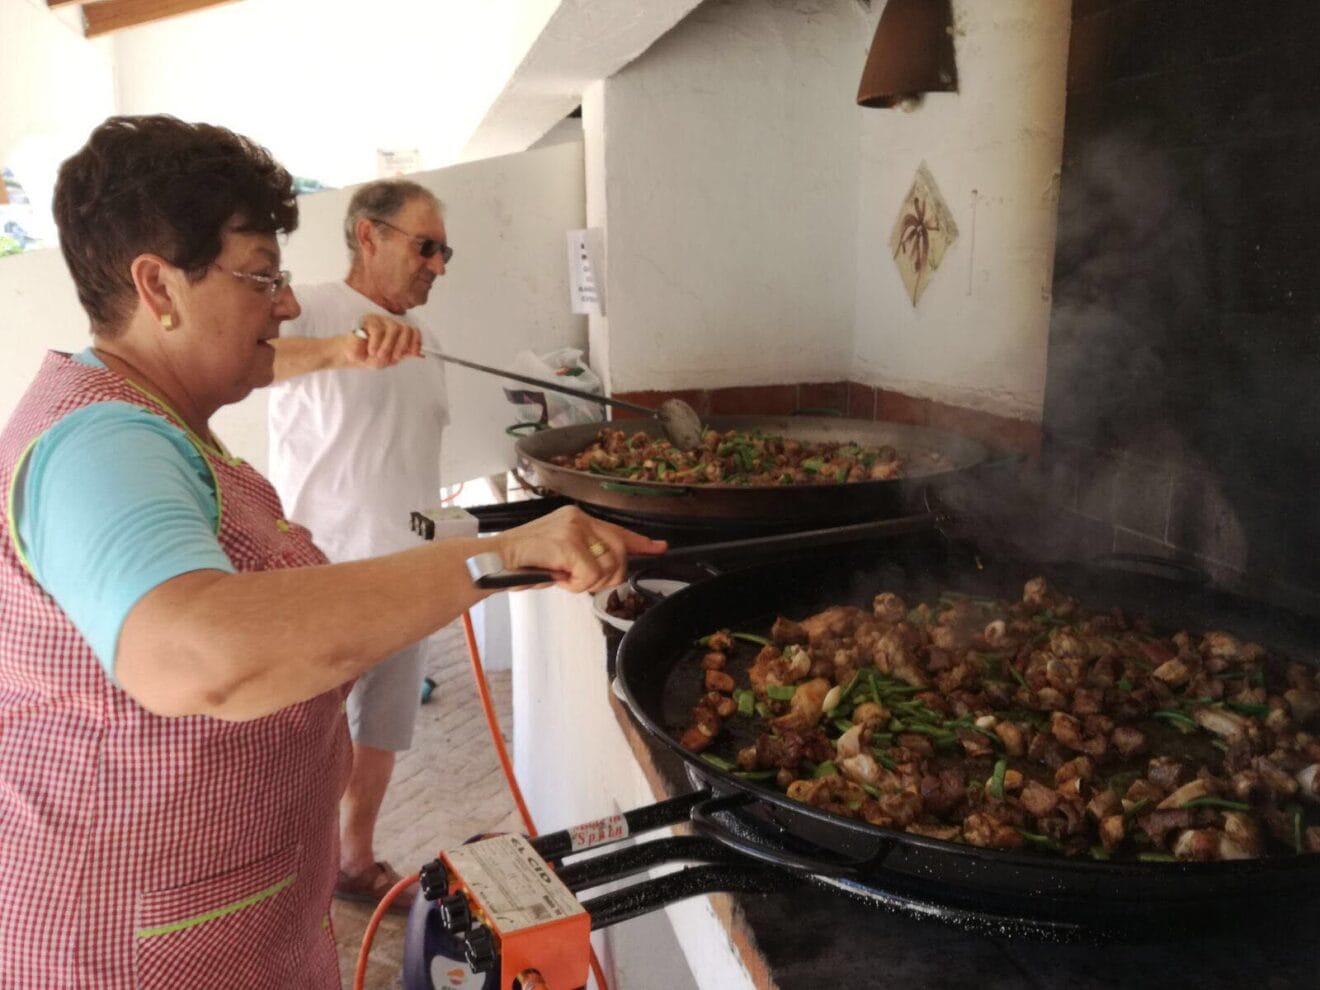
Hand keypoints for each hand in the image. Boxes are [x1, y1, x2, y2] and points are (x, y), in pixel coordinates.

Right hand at [344, 314, 423, 368]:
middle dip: (402, 345)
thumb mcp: (388, 360)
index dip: (416, 341)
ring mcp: (381, 320)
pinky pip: (378, 330)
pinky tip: (371, 350)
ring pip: (394, 328)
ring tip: (379, 355)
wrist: (351, 356)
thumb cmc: (369, 357)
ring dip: (388, 346)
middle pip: (406, 329)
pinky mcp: (369, 319)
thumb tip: (421, 354)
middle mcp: (392, 324)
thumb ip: (403, 355)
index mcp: (399, 334)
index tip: (414, 352)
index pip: (413, 331)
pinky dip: (376, 343)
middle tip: (393, 357)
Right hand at [493, 506, 667, 593]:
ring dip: (587, 583)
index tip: (660, 548)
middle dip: (608, 576)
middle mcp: (579, 518)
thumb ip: (584, 556)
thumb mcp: (560, 556)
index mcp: (577, 519)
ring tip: (563, 578)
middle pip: (619, 552)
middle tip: (581, 583)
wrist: (492, 561)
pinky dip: (576, 585)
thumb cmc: (522, 563)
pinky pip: (590, 574)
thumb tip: (609, 568)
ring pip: (607, 566)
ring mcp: (573, 528)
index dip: (641, 543)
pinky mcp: (567, 542)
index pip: (617, 530)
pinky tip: (558, 578)